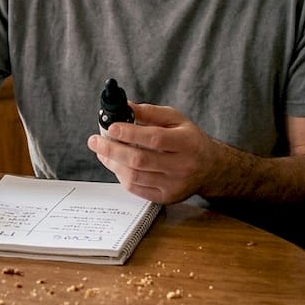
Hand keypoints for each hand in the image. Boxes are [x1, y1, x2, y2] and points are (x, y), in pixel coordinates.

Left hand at [87, 102, 219, 203]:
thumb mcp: (175, 119)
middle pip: (140, 160)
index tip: (110, 127)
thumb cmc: (189, 140)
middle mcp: (182, 166)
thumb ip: (150, 112)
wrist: (210, 168)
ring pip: (135, 177)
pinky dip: (121, 176)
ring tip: (102, 151)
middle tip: (95, 140)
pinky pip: (136, 189)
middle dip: (112, 150)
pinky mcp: (166, 198)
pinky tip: (116, 164)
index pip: (155, 139)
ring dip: (112, 163)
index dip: (130, 133)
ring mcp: (174, 185)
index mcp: (187, 143)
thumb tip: (124, 106)